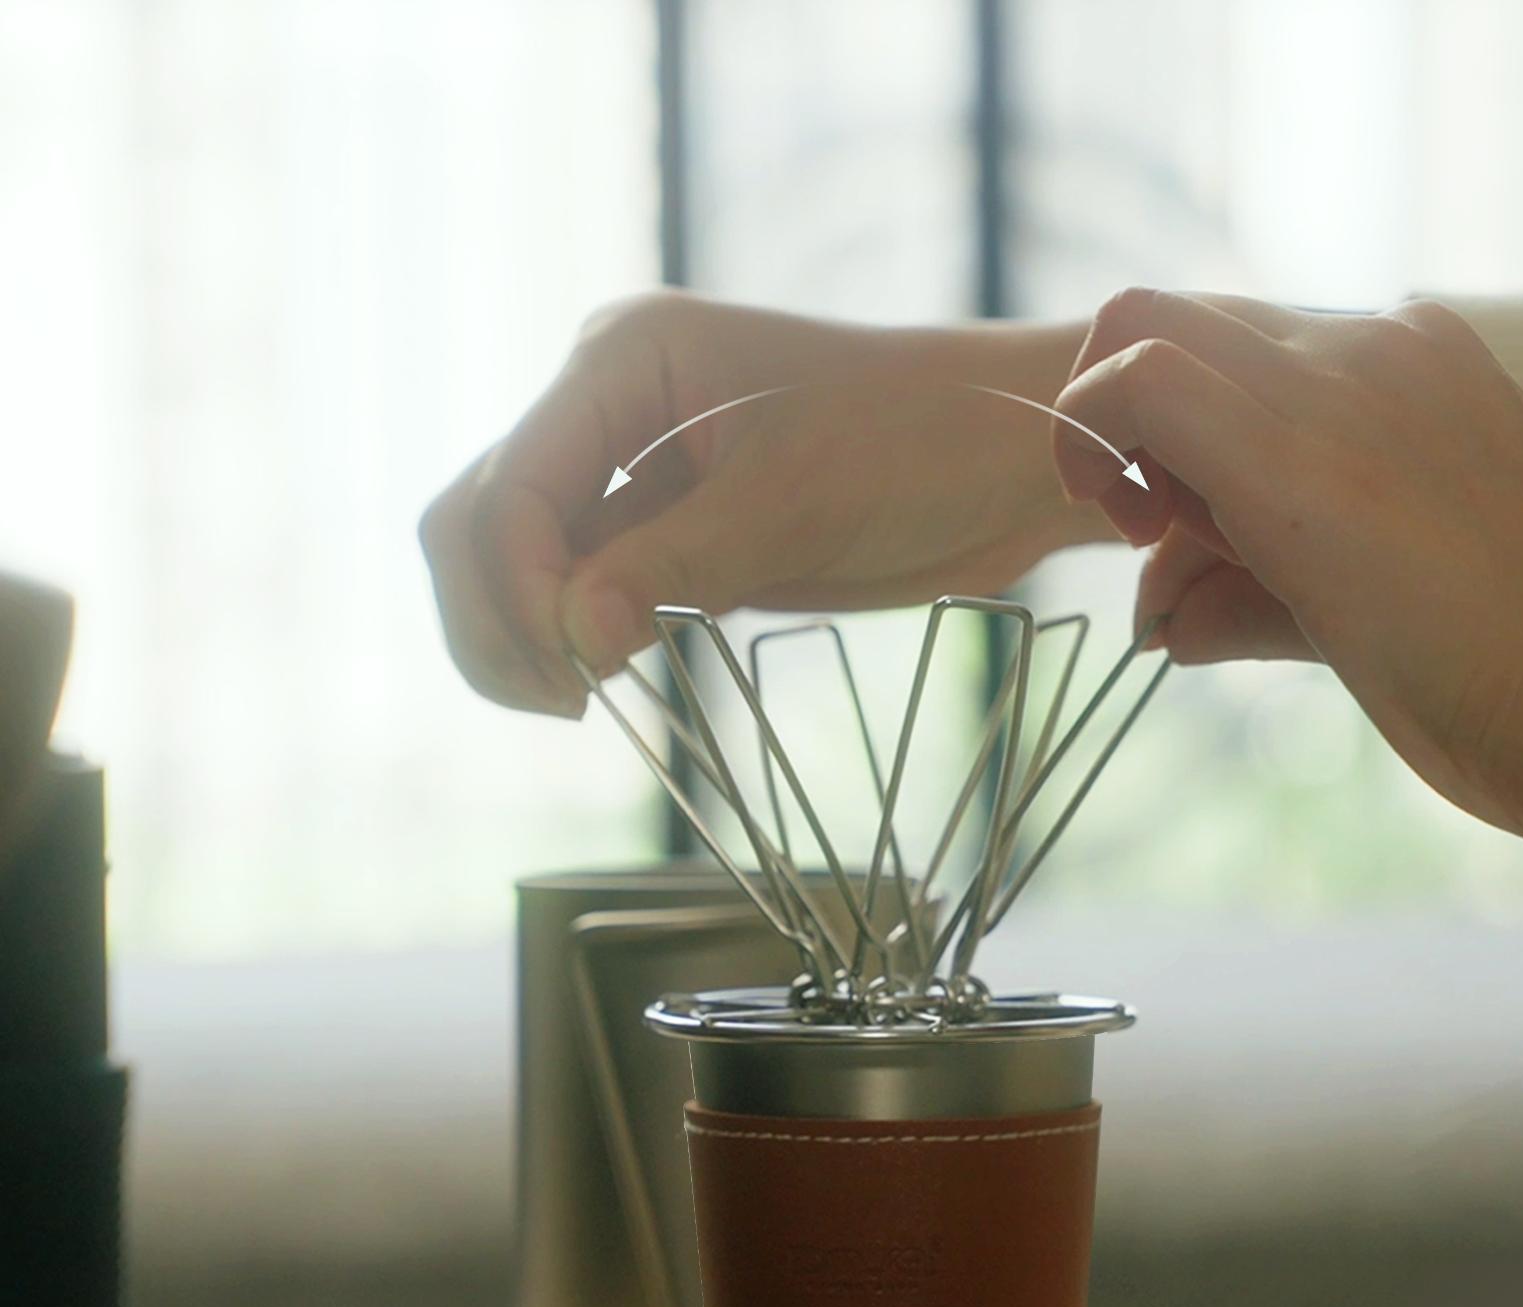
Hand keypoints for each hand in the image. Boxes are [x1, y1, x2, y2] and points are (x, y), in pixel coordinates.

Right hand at [420, 292, 1101, 714]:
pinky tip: (610, 683)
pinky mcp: (675, 535)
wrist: (1016, 458)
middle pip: (480, 521)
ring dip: (527, 637)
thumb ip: (675, 566)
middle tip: (568, 705)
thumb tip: (573, 637)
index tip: (579, 669)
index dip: (516, 588)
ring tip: (584, 704)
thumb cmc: (924, 440)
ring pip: (521, 565)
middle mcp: (609, 406)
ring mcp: (636, 472)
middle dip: (498, 617)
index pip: (508, 487)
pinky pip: (585, 592)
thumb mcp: (797, 500)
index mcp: (623, 360)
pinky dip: (579, 641)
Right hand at [1051, 289, 1522, 849]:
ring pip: (1246, 332)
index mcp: (1307, 465)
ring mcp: (1416, 356)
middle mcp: (1355, 377)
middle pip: (1167, 320)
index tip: (1125, 527)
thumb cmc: (1495, 711)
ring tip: (1257, 533)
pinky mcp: (1463, 363)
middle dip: (1131, 413)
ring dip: (1213, 414)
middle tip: (1166, 521)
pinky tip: (1326, 503)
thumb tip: (1160, 612)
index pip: (1133, 375)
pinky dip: (1288, 410)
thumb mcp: (1341, 662)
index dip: (1085, 437)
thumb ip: (1227, 604)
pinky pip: (1328, 348)